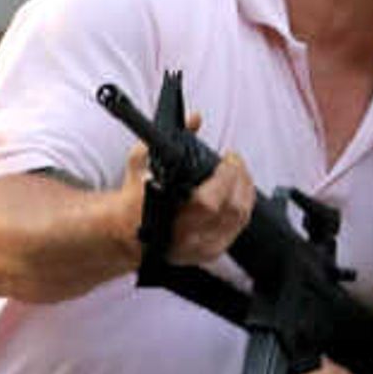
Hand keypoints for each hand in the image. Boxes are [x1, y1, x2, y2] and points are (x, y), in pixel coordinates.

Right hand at [120, 133, 254, 269]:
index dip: (226, 176)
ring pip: (239, 221)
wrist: (126, 231)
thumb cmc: (133, 197)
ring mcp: (199, 249)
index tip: (227, 157)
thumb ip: (166, 138)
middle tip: (234, 162)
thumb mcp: (141, 161)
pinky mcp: (209, 254)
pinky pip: (237, 230)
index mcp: (166, 217)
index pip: (209, 202)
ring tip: (239, 174)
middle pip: (232, 211)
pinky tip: (238, 193)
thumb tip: (193, 119)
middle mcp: (185, 238)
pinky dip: (242, 207)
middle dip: (240, 179)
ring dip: (245, 192)